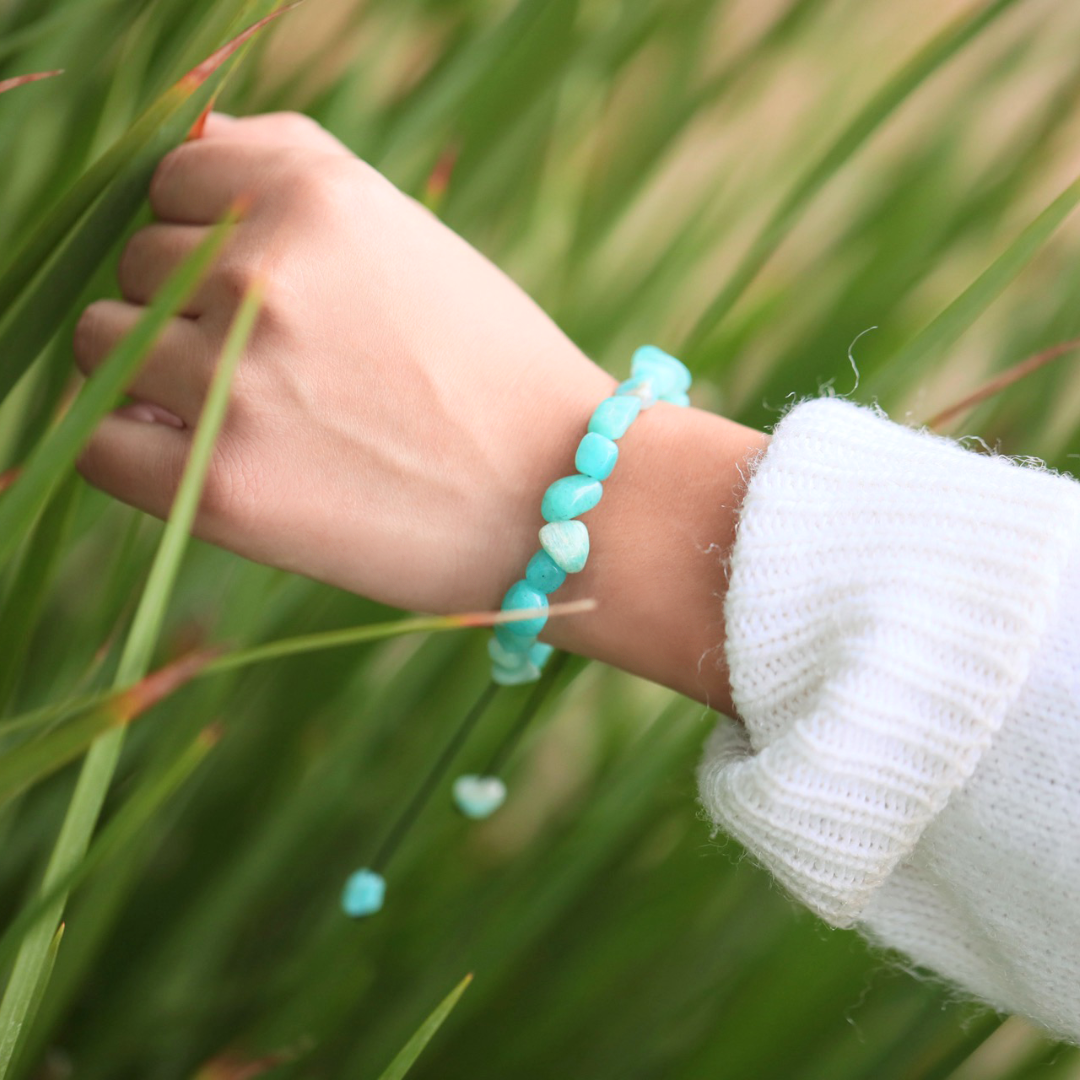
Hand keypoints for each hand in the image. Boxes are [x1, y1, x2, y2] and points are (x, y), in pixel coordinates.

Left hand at [74, 111, 613, 613]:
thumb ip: (295, 171)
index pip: (173, 182)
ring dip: (162, 376)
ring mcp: (238, 379)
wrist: (565, 497)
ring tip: (263, 418)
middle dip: (195, 312)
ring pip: (103, 346)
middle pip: (138, 266)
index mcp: (317, 194)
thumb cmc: (492, 373)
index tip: (267, 294)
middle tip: (294, 374)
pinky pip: (100, 442)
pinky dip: (138, 449)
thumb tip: (193, 140)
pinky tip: (210, 459)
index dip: (211, 240)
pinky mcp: (224, 484)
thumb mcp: (412, 240)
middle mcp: (265, 271)